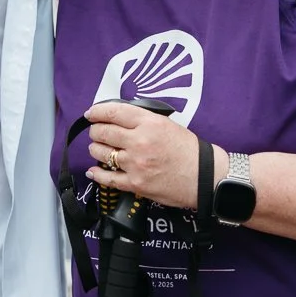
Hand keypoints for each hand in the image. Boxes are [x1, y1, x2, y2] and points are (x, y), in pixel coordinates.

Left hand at [81, 100, 208, 210]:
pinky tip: (93, 171)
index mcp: (149, 123)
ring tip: (97, 148)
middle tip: (96, 132)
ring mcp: (135, 164)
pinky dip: (97, 174)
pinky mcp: (135, 184)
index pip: (114, 112)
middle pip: (103, 132)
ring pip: (101, 153)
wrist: (204, 177)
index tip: (91, 113)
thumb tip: (120, 119)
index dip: (97, 111)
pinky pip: (108, 178)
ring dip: (96, 149)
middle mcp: (139, 142)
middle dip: (95, 131)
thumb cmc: (189, 150)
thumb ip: (143, 121)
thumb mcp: (168, 125)